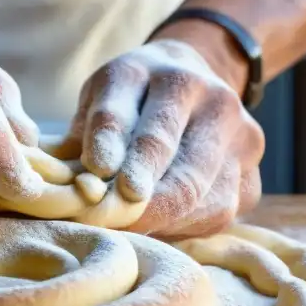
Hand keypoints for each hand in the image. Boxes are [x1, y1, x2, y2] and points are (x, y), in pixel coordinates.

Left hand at [64, 39, 264, 237]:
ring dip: (155, 221)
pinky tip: (151, 230)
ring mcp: (241, 138)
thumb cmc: (131, 100)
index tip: (97, 171)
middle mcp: (212, 99)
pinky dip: (177, 228)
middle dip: (140, 200)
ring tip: (118, 232)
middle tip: (103, 220)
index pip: (137, 114)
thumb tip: (54, 186)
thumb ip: (82, 137)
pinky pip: (214, 214)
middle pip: (178, 164)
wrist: (198, 81)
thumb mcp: (100, 101)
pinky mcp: (251, 178)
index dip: (115, 144)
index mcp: (164, 73)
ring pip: (198, 195)